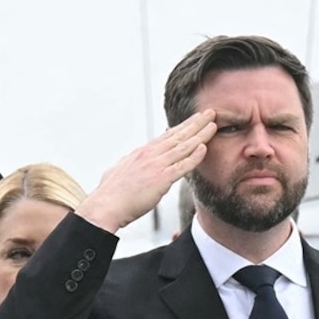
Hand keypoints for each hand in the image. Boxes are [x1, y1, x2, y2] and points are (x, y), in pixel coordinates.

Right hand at [79, 110, 215, 234]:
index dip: (182, 126)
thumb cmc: (109, 194)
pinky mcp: (161, 179)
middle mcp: (150, 155)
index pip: (166, 136)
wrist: (105, 206)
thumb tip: (130, 159)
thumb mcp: (118, 171)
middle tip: (210, 113)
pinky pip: (182, 166)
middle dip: (196, 122)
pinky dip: (194, 156)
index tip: (194, 119)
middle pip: (178, 135)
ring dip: (201, 134)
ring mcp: (156, 165)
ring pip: (184, 146)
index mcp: (141, 153)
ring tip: (214, 124)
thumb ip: (129, 163)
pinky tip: (204, 148)